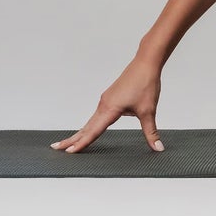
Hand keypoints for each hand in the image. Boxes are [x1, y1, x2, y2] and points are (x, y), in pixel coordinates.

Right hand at [51, 55, 165, 154]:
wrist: (146, 63)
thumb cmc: (146, 84)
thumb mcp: (149, 110)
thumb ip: (151, 132)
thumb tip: (158, 148)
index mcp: (110, 109)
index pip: (94, 131)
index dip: (82, 143)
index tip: (69, 151)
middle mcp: (104, 105)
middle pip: (86, 126)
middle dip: (72, 138)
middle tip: (57, 148)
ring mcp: (105, 100)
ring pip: (90, 120)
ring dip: (80, 131)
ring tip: (68, 142)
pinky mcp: (109, 97)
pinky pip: (96, 114)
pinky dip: (89, 124)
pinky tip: (88, 128)